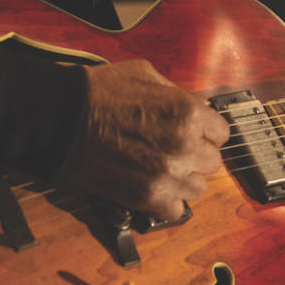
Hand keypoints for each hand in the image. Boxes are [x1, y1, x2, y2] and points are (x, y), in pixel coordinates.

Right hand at [56, 59, 229, 220]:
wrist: (62, 118)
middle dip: (195, 154)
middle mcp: (183, 146)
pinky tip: (154, 185)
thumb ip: (179, 95)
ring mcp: (166, 175)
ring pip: (198, 188)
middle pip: (212, 162)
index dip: (206, 131)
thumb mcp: (148, 75)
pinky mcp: (147, 198)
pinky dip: (167, 201)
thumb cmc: (100, 93)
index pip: (221, 133)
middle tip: (173, 148)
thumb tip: (196, 110)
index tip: (193, 133)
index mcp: (187, 113)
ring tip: (162, 167)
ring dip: (183, 179)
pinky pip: (176, 210)